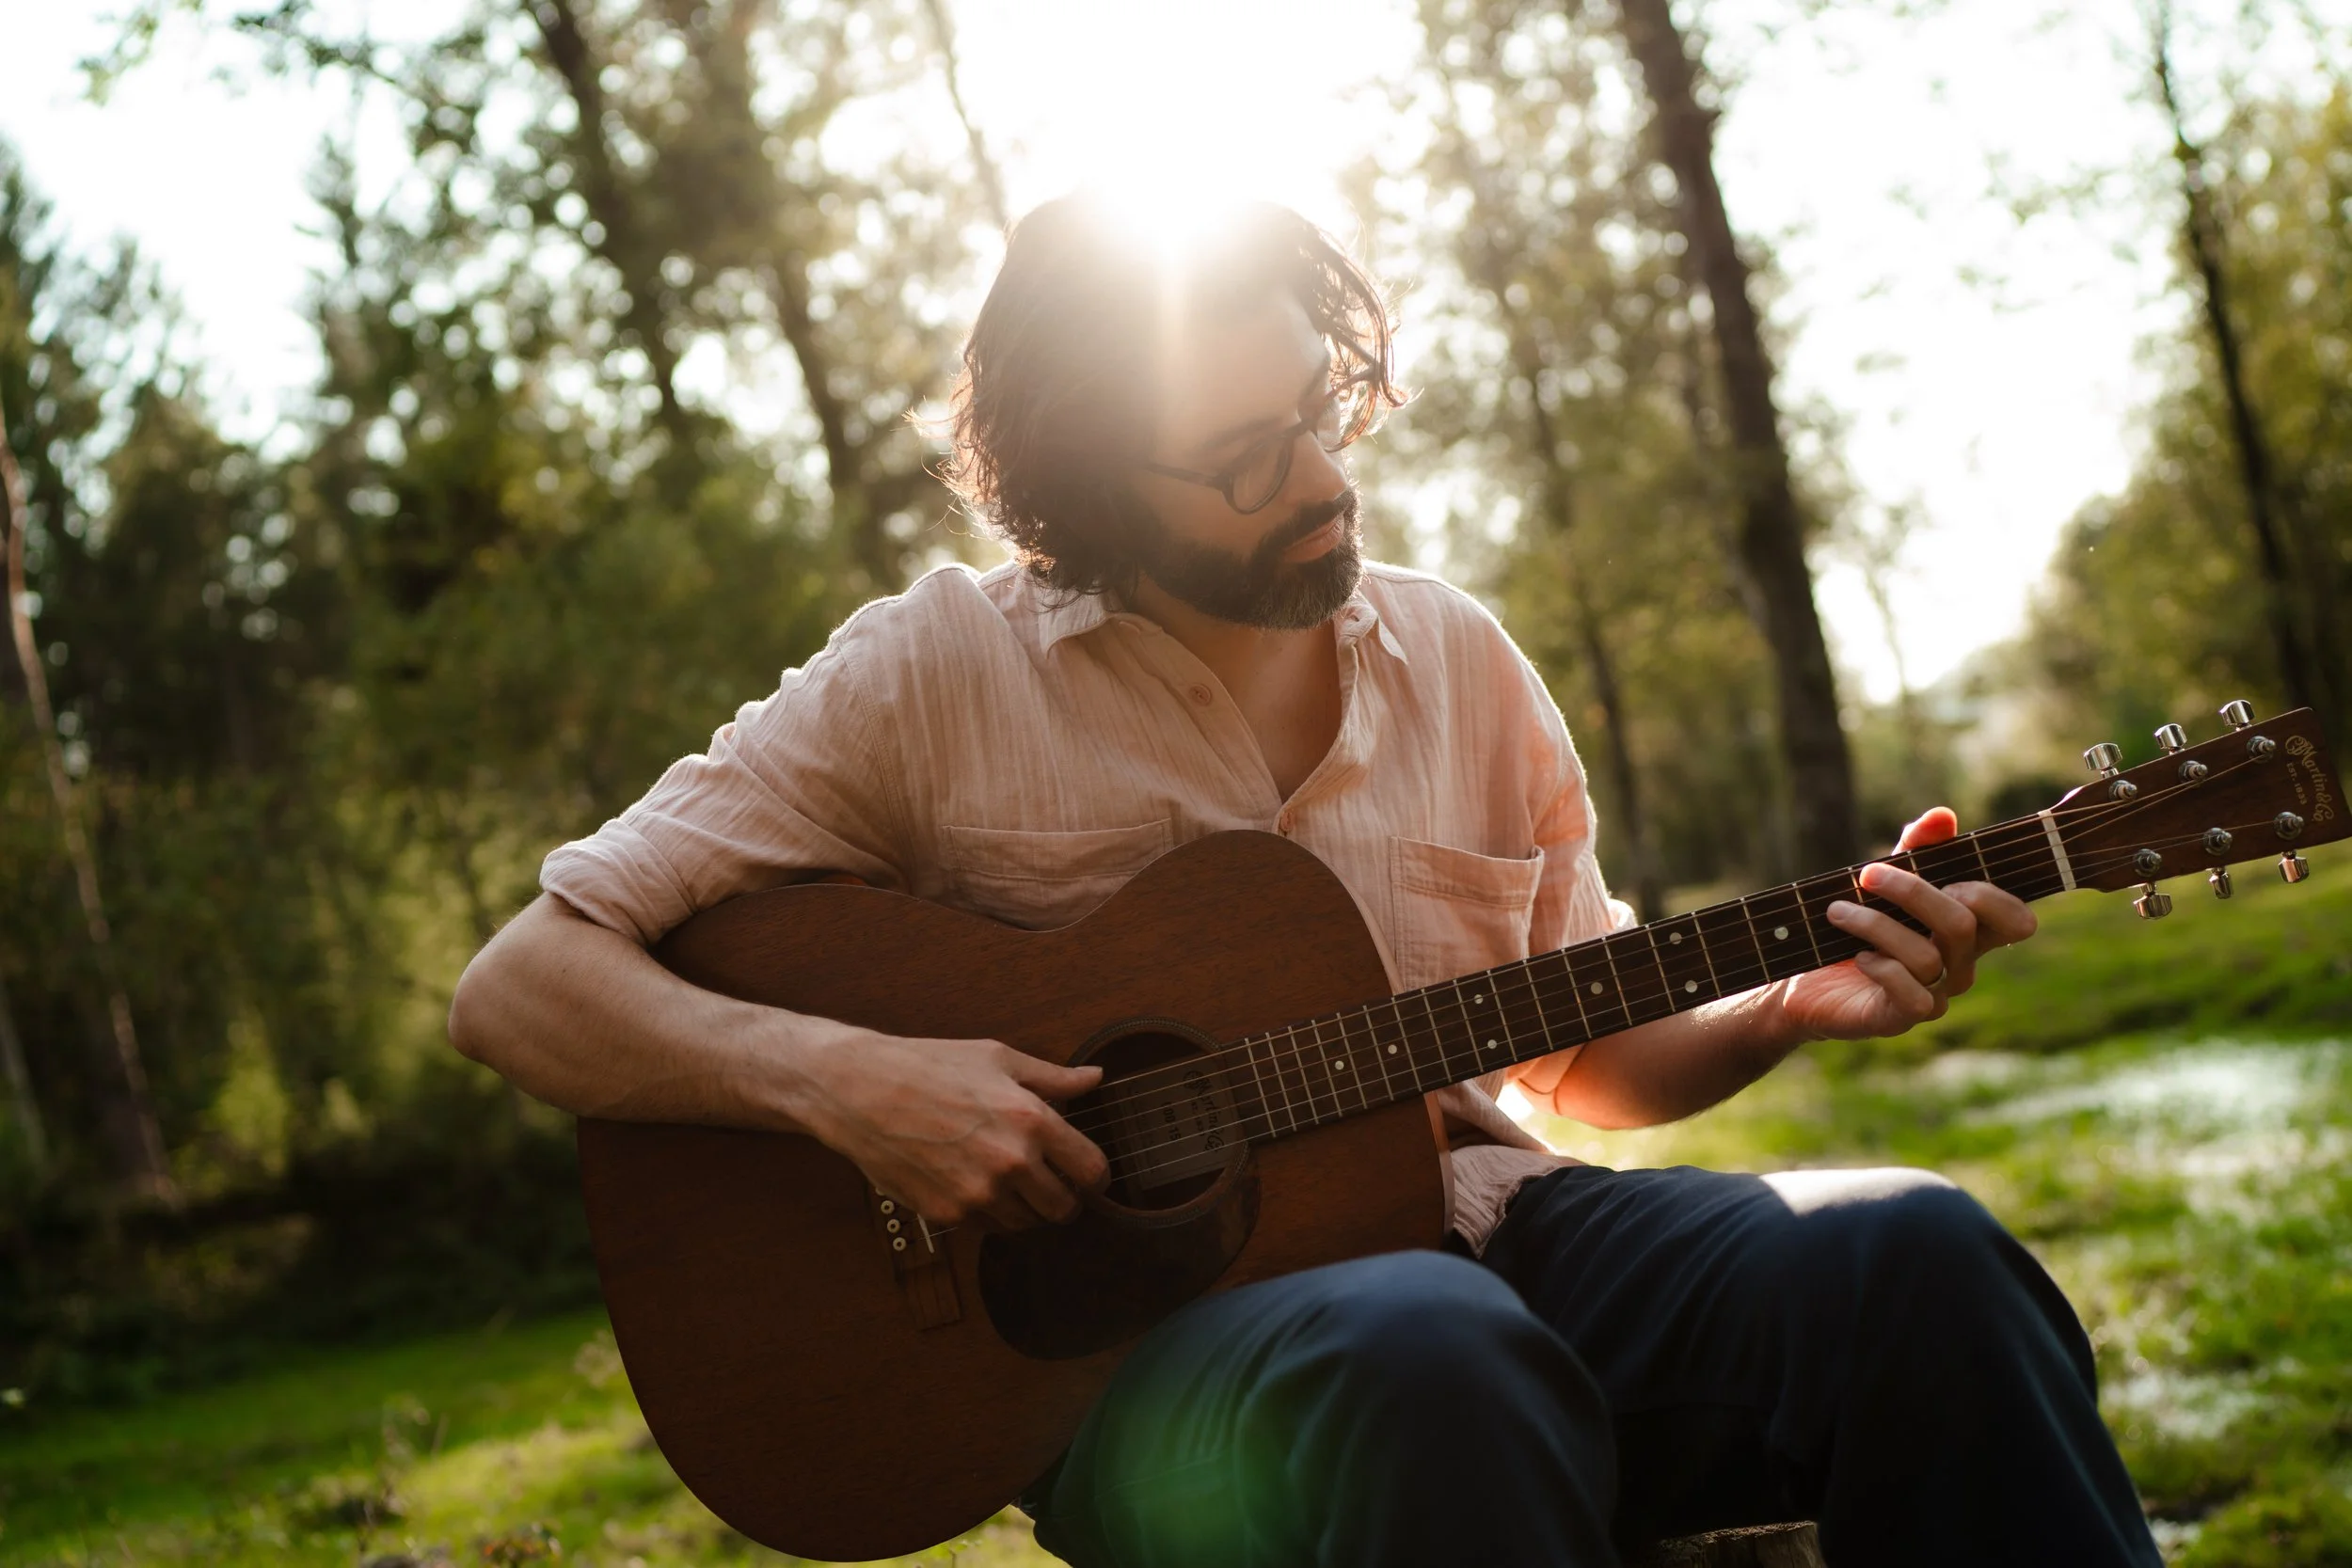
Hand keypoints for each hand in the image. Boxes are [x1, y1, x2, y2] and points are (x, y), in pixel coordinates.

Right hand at [796, 1028, 1108, 1229]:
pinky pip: (986, 1228)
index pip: (1091, 1170)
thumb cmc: (928, 1066)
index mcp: (1030, 1120)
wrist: (860, 1091)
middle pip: (1064, 1209)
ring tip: (1007, 1180)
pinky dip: (988, 1214)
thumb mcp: (997, 1058)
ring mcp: (977, 1193)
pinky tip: (974, 1184)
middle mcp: (1009, 1162)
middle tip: (1050, 1184)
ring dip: (1025, 1208)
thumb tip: (1094, 1078)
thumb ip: (1052, 1077)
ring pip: (1026, 1224)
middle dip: (1063, 1199)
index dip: (1097, 1178)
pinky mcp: (947, 1214)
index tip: (1089, 1177)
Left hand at [1775, 807, 2038, 1042]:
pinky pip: (1911, 994)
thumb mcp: (1884, 881)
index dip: (1995, 896)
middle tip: (1868, 875)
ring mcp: (1935, 995)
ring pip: (1927, 956)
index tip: (1944, 873)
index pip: (2016, 921)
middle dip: (1913, 892)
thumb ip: (1915, 850)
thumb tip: (1941, 814)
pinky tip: (1858, 956)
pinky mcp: (1901, 1018)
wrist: (1808, 980)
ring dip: (1874, 924)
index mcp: (1967, 932)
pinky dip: (1882, 967)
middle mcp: (1959, 966)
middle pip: (1963, 925)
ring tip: (1837, 911)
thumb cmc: (1856, 926)